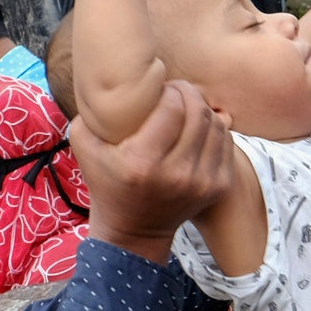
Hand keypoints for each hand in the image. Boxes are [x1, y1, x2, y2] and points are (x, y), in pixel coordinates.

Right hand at [69, 79, 233, 258]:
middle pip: (198, 113)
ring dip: (202, 109)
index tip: (161, 90)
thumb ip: (93, 110)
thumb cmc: (107, 181)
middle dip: (188, 93)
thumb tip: (115, 80)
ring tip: (187, 108)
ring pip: (216, 125)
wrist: (135, 230)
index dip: (169, 90)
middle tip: (176, 91)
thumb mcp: (85, 144)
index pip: (172, 107)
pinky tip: (198, 128)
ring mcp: (202, 183)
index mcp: (143, 163)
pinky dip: (214, 129)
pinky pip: (225, 142)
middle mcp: (177, 174)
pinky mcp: (219, 187)